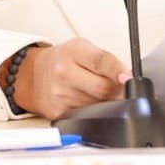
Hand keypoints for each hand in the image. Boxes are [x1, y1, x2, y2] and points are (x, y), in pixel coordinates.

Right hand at [13, 38, 130, 118]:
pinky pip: (87, 116)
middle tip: (120, 86)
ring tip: (96, 89)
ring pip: (98, 105)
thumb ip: (107, 60)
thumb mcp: (84, 48)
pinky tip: (87, 100)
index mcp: (73, 52)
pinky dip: (93, 110)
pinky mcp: (58, 113)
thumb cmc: (65, 59)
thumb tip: (128, 77)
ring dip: (106, 101)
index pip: (100, 61)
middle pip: (103, 88)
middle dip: (117, 90)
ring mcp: (60, 95)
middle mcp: (64, 73)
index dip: (117, 71)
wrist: (36, 74)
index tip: (128, 77)